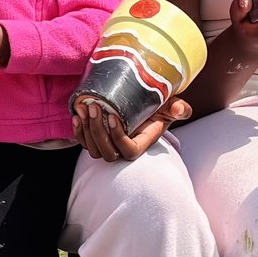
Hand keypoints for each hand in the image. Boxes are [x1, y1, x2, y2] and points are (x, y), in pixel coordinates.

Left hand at [75, 94, 192, 160]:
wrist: (143, 104)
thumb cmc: (158, 106)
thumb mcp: (171, 106)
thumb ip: (179, 108)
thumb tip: (181, 109)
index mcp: (141, 143)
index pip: (128, 150)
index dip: (118, 137)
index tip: (113, 116)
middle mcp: (123, 148)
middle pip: (107, 152)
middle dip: (97, 130)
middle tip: (94, 107)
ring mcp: (109, 145)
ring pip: (93, 149)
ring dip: (86, 129)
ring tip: (84, 107)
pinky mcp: (97, 139)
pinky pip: (84, 143)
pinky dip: (78, 132)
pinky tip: (76, 115)